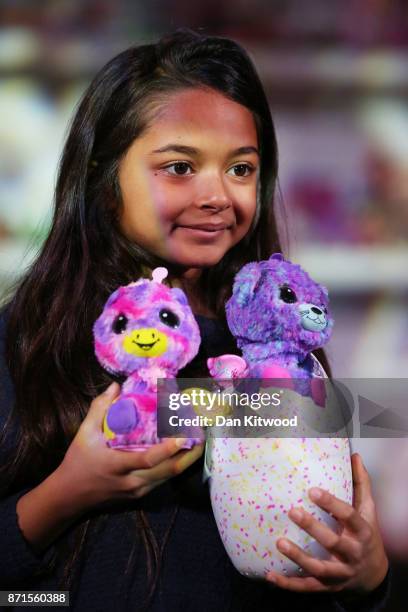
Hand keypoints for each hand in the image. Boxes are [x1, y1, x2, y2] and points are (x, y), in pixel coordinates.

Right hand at [57, 382, 204, 512]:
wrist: (71, 495)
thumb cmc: (78, 461)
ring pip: (170, 476)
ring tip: (199, 439)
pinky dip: (176, 464)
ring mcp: (139, 490)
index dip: (168, 449)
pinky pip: (164, 479)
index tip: (184, 435)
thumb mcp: (84, 433)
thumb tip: (115, 386)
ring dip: (187, 458)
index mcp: (118, 465)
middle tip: (203, 433)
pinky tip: (184, 451)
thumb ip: (99, 408)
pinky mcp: (141, 494)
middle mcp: (132, 481)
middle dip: (190, 453)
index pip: (148, 460)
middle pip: (169, 470)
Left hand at [265, 453, 388, 595]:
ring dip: (298, 557)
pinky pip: (307, 587)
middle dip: (312, 528)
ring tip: (279, 542)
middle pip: (333, 542)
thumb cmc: (366, 535)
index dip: (331, 504)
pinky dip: (288, 584)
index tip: (312, 490)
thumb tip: (355, 455)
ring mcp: (340, 573)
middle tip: (292, 511)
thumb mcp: (368, 511)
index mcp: (361, 532)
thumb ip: (360, 483)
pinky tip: (270, 576)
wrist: (373, 576)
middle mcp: (352, 554)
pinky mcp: (327, 586)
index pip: (348, 516)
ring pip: (318, 568)